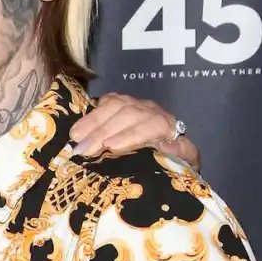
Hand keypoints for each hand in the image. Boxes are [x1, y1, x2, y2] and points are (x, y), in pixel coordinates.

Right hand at [69, 92, 200, 169]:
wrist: (173, 144)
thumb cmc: (176, 158)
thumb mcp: (186, 159)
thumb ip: (181, 152)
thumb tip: (165, 145)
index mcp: (168, 125)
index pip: (149, 125)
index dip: (129, 134)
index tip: (110, 146)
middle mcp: (152, 110)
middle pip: (127, 114)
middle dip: (103, 130)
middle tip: (83, 149)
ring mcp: (135, 104)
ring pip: (114, 105)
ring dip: (92, 121)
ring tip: (75, 137)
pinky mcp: (121, 102)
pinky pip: (105, 101)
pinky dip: (90, 113)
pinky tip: (78, 127)